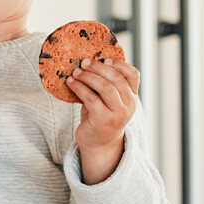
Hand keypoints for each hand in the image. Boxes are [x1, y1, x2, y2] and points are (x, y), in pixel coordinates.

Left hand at [71, 58, 138, 182]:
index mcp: (132, 97)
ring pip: (105, 87)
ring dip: (88, 77)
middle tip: (83, 62)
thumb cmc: (100, 117)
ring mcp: (118, 113)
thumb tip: (89, 63)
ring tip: (75, 72)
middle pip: (117, 79)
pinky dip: (79, 87)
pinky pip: (91, 98)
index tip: (104, 59)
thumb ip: (105, 84)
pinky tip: (70, 83)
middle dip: (98, 68)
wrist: (99, 144)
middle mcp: (129, 104)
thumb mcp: (107, 100)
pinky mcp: (104, 120)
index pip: (133, 75)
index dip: (120, 64)